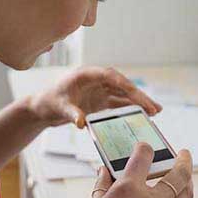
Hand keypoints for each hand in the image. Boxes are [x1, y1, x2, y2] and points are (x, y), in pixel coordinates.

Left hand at [28, 67, 162, 128]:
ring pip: (124, 94)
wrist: (42, 107)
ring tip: (156, 112)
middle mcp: (96, 79)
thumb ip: (71, 114)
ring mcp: (99, 89)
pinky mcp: (100, 100)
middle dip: (138, 96)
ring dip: (139, 102)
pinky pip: (119, 103)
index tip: (137, 94)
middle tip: (154, 108)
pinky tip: (144, 114)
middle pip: (122, 85)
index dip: (125, 84)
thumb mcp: (58, 108)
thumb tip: (82, 123)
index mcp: (86, 74)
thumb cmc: (48, 102)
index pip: (110, 76)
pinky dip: (131, 108)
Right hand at [59, 145, 193, 197]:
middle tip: (184, 153)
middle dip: (184, 160)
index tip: (145, 146)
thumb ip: (104, 184)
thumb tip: (106, 170)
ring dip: (188, 181)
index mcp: (128, 189)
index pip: (145, 156)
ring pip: (186, 195)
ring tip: (185, 175)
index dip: (145, 148)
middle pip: (178, 174)